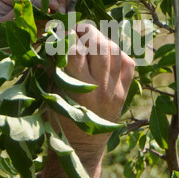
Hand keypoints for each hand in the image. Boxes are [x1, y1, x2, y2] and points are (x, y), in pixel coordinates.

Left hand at [0, 0, 67, 42]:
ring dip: (63, 4)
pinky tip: (66, 25)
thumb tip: (44, 2)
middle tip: (63, 13)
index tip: (54, 6)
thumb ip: (21, 13)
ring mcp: (32, 3)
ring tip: (66, 20)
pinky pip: (55, 9)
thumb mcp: (3, 27)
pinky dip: (63, 15)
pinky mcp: (40, 14)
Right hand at [51, 23, 134, 151]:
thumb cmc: (59, 120)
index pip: (76, 51)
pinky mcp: (124, 93)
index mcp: (77, 90)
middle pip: (99, 47)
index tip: (62, 33)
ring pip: (114, 51)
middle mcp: (99, 88)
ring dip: (102, 38)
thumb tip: (52, 39)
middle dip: (87, 31)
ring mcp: (115, 90)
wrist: (82, 147)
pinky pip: (128, 64)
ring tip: (90, 37)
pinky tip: (106, 52)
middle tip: (77, 30)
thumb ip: (52, 67)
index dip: (68, 36)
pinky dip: (118, 52)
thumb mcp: (50, 94)